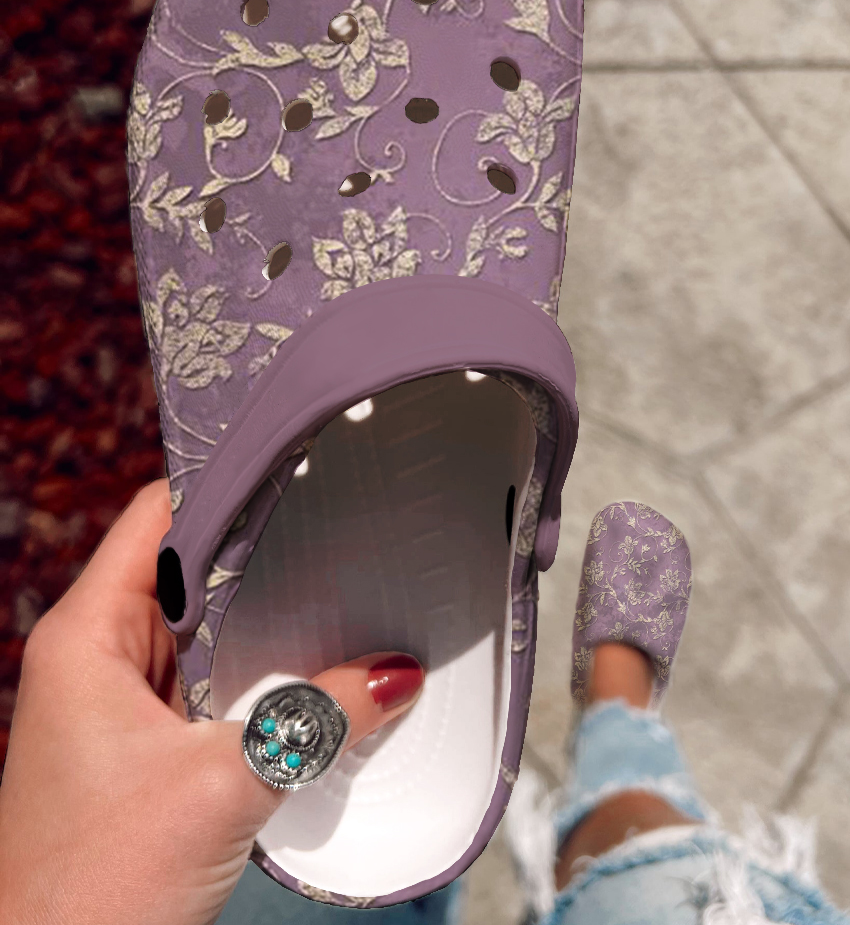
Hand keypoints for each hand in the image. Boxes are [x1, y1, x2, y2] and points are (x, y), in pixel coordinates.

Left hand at [0, 479, 424, 924]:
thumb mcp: (224, 785)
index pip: (157, 515)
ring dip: (265, 617)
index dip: (225, 478)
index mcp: (85, 635)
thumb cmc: (97, 889)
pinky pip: (208, 680)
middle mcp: (95, 655)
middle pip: (188, 566)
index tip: (298, 458)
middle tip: (342, 518)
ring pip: (203, 627)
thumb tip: (398, 673)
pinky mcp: (144, 746)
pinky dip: (256, 670)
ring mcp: (119, 702)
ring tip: (342, 582)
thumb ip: (318, 719)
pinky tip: (311, 667)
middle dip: (263, 549)